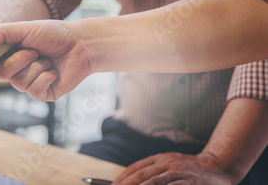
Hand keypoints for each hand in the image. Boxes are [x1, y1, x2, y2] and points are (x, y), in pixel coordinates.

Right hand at [0, 20, 94, 101]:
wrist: (81, 44)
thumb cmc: (53, 34)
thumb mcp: (24, 28)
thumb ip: (2, 33)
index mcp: (10, 54)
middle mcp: (17, 69)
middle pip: (3, 74)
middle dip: (19, 60)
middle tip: (35, 51)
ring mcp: (30, 83)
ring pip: (18, 83)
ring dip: (35, 68)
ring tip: (47, 60)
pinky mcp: (43, 93)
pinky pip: (34, 92)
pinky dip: (45, 79)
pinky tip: (54, 71)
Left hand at [113, 152, 233, 184]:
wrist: (218, 165)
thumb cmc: (190, 167)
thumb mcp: (170, 164)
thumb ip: (154, 170)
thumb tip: (134, 179)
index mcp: (159, 158)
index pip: (135, 167)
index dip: (122, 177)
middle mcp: (166, 162)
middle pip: (141, 174)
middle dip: (126, 184)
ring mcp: (178, 171)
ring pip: (154, 181)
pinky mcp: (189, 181)